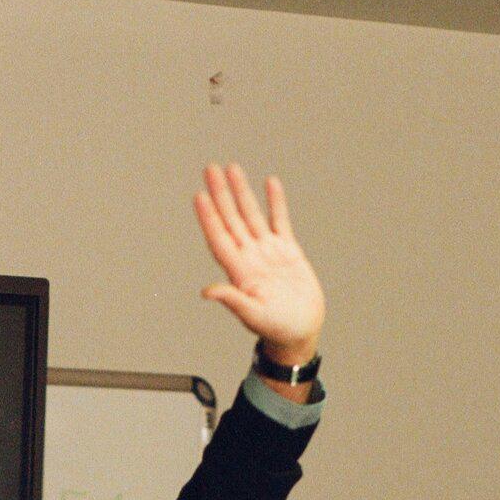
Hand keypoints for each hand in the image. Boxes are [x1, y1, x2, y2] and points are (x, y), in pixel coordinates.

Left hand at [193, 163, 325, 366]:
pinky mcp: (287, 251)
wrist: (300, 331)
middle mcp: (250, 257)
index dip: (209, 218)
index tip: (200, 195)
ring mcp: (267, 252)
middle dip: (220, 194)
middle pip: (231, 219)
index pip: (220, 238)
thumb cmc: (276, 329)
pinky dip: (275, 202)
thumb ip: (232, 300)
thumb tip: (207, 291)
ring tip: (232, 168)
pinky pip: (279, 221)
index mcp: (239, 272)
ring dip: (241, 192)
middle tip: (210, 169)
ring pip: (251, 215)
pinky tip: (269, 183)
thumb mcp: (253, 315)